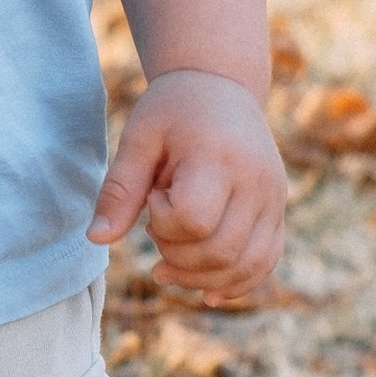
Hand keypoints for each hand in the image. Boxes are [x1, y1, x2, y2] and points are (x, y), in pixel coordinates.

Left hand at [88, 69, 288, 307]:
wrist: (220, 85)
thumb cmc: (172, 111)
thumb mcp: (138, 139)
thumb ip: (119, 190)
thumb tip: (97, 239)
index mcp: (219, 158)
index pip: (193, 220)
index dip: (163, 223)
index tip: (152, 198)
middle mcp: (257, 181)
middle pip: (220, 251)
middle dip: (177, 256)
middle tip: (155, 231)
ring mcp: (274, 199)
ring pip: (246, 265)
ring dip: (201, 278)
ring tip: (166, 269)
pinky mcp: (278, 211)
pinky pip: (265, 261)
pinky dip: (237, 283)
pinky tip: (205, 290)